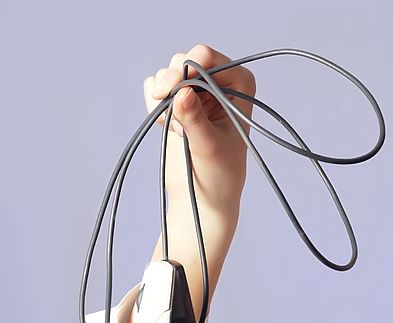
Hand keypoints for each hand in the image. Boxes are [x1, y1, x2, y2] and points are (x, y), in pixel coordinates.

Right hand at [144, 44, 255, 214]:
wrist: (202, 195)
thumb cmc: (217, 173)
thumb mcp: (208, 146)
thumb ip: (195, 119)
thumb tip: (181, 93)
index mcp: (240, 83)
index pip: (207, 57)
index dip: (187, 68)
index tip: (174, 90)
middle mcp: (219, 80)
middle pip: (182, 59)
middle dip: (171, 83)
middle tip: (169, 108)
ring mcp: (196, 89)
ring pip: (166, 73)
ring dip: (163, 99)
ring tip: (179, 129)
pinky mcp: (176, 100)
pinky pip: (153, 87)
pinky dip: (154, 105)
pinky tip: (169, 128)